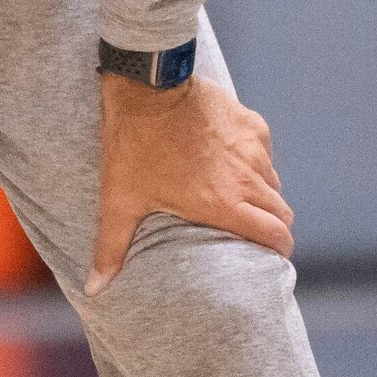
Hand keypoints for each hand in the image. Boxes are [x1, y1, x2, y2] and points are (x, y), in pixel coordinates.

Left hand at [86, 71, 294, 296]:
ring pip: (274, 182)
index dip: (280, 250)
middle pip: (282, 212)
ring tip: (243, 201)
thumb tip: (94, 289)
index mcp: (224, 203)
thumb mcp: (120, 199)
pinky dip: (257, 163)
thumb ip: (112, 247)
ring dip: (265, 196)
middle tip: (259, 234)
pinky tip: (233, 164)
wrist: (148, 86)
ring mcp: (252, 148)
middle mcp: (247, 177)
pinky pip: (264, 152)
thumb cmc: (134, 144)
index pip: (275, 235)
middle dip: (276, 227)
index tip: (272, 258)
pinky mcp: (250, 123)